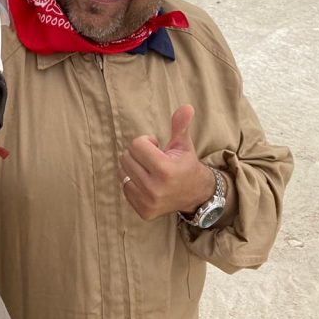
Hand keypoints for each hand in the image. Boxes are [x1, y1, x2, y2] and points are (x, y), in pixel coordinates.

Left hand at [120, 105, 214, 220]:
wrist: (196, 195)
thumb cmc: (186, 165)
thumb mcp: (184, 144)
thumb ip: (181, 125)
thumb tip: (186, 107)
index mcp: (165, 170)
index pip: (137, 145)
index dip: (147, 142)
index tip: (157, 147)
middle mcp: (155, 189)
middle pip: (127, 157)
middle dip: (138, 153)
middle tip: (153, 158)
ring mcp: (148, 202)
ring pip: (122, 172)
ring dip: (133, 167)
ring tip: (149, 169)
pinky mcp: (143, 212)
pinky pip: (125, 187)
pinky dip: (132, 181)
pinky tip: (146, 181)